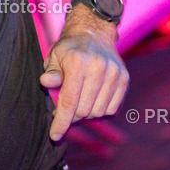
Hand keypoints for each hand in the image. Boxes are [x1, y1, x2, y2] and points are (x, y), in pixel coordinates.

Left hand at [40, 6, 128, 140]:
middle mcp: (99, 68)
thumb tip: (46, 82)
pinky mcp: (124, 79)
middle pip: (84, 110)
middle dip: (71, 116)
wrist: (93, 32)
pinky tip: (91, 99)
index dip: (61, 122)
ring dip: (85, 113)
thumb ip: (51, 72)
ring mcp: (114, 74)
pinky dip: (100, 110)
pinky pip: (112, 109)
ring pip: (98, 112)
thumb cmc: (69, 48)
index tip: (55, 136)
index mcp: (78, 63)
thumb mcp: (54, 56)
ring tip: (77, 101)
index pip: (69, 102)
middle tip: (63, 110)